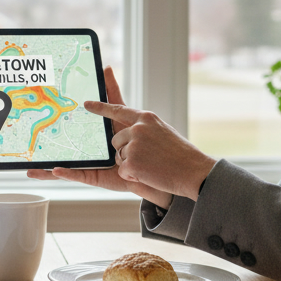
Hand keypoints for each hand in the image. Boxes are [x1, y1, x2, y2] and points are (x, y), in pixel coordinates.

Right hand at [26, 66, 174, 207]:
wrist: (150, 163)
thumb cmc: (135, 139)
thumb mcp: (121, 112)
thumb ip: (111, 93)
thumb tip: (106, 68)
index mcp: (84, 136)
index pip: (63, 129)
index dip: (48, 127)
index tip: (32, 121)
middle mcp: (82, 152)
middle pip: (57, 151)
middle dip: (40, 153)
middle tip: (23, 150)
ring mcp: (86, 164)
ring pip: (62, 167)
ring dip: (45, 169)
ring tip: (30, 168)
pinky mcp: (93, 176)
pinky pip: (77, 175)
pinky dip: (66, 173)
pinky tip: (53, 170)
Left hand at [87, 99, 216, 200]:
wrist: (194, 172)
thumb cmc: (180, 154)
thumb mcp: (162, 132)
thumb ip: (144, 129)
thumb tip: (129, 130)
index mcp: (145, 117)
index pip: (117, 109)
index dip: (100, 107)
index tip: (86, 105)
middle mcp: (138, 128)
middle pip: (115, 139)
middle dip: (125, 150)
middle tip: (148, 157)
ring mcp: (134, 144)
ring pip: (118, 156)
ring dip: (130, 164)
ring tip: (151, 165)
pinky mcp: (132, 162)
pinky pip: (122, 170)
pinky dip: (132, 175)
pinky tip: (149, 173)